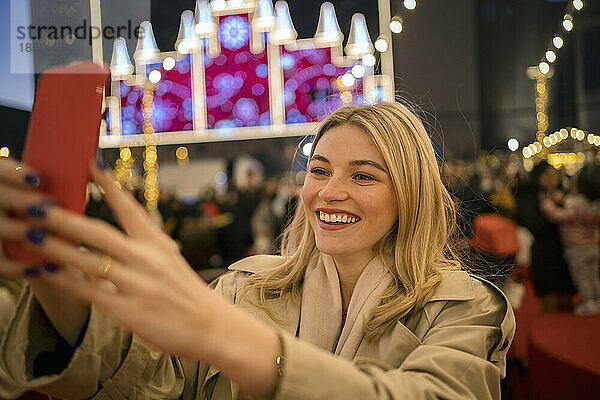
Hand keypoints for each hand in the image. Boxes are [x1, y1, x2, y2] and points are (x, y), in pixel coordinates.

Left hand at [0, 158, 281, 394]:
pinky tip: (46, 272)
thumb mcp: (172, 260)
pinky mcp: (129, 311)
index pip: (130, 208)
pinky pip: (89, 291)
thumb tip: (116, 235)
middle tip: (35, 204)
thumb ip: (145, 246)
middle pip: (99, 232)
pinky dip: (66, 280)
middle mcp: (148, 259)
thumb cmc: (188, 293)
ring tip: (30, 235)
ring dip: (56, 248)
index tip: (90, 163)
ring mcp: (138, 284)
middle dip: (64, 218)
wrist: (212, 326)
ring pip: (89, 260)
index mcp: (158, 243)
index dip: (109, 185)